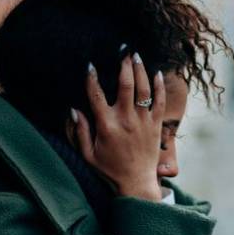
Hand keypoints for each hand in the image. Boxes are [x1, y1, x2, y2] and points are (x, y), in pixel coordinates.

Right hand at [71, 51, 165, 201]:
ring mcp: (143, 122)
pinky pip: (160, 102)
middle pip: (125, 85)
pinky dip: (159, 86)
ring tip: (137, 56)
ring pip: (144, 89)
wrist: (136, 184)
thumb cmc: (110, 170)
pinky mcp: (156, 126)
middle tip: (123, 50)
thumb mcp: (88, 154)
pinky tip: (156, 73)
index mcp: (107, 126)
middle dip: (124, 65)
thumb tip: (73, 111)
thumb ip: (80, 132)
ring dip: (141, 70)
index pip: (96, 96)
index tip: (90, 65)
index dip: (92, 79)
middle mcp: (126, 120)